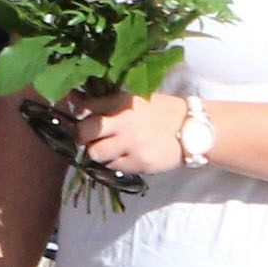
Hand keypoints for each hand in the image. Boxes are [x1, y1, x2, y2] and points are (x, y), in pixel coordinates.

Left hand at [67, 88, 188, 179]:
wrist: (191, 129)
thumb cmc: (162, 111)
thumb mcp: (137, 99)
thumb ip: (110, 102)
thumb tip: (76, 100)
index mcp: (122, 101)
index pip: (85, 107)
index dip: (77, 111)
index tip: (76, 116)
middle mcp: (123, 121)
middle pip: (83, 132)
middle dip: (82, 137)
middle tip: (90, 138)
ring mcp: (130, 144)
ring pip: (95, 154)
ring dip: (99, 152)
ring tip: (111, 149)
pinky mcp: (139, 162)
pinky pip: (114, 166)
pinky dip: (117, 162)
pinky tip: (128, 155)